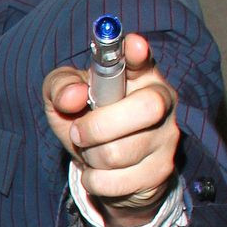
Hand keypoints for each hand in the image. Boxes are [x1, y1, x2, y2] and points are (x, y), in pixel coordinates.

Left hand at [42, 32, 179, 222]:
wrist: (105, 171)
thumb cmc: (86, 122)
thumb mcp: (64, 100)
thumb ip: (61, 87)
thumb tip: (73, 96)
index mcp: (139, 75)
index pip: (143, 60)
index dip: (138, 53)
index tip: (133, 45)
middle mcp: (162, 102)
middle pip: (146, 108)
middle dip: (99, 125)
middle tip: (78, 132)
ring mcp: (166, 138)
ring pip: (119, 152)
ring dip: (91, 156)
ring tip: (92, 151)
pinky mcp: (160, 171)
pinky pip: (115, 181)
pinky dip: (94, 180)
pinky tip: (99, 172)